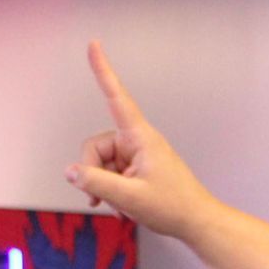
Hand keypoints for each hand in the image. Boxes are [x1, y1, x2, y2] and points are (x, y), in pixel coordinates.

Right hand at [66, 41, 219, 240]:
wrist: (198, 223)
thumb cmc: (175, 207)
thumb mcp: (129, 198)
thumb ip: (95, 182)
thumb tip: (71, 172)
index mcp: (141, 138)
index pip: (117, 97)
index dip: (103, 71)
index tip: (94, 46)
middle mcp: (138, 141)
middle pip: (96, 147)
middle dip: (94, 173)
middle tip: (103, 198)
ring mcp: (138, 155)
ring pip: (102, 164)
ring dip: (104, 187)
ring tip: (120, 207)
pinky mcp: (138, 169)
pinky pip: (112, 174)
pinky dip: (112, 191)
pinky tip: (122, 207)